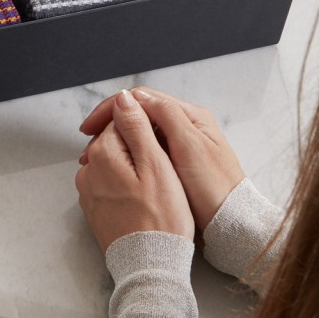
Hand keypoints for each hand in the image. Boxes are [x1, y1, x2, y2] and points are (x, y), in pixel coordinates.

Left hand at [75, 90, 194, 252]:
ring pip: (113, 163)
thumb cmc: (161, 218)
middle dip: (138, 146)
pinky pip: (110, 185)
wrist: (149, 265)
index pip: (121, 121)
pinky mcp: (94, 209)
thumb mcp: (157, 165)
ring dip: (132, 166)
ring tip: (159, 184)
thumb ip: (137, 127)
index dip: (147, 126)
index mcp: (102, 153)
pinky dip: (126, 185)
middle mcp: (87, 170)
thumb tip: (123, 97)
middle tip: (166, 164)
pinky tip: (146, 198)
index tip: (166, 141)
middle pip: (114, 141)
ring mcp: (88, 191)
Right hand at [79, 87, 244, 229]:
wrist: (231, 221)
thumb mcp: (189, 146)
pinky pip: (146, 147)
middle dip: (110, 124)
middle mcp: (184, 124)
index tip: (90, 128)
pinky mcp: (176, 161)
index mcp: (189, 115)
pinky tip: (115, 164)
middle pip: (139, 112)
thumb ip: (165, 116)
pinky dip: (126, 152)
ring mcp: (180, 143)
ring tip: (96, 156)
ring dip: (115, 139)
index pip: (142, 98)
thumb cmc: (213, 186)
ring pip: (140, 130)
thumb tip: (134, 96)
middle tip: (88, 144)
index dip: (112, 109)